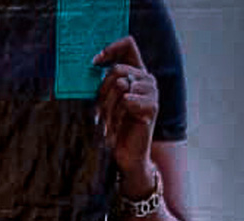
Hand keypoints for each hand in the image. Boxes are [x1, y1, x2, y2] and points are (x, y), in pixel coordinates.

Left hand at [94, 36, 159, 193]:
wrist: (127, 153)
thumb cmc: (114, 126)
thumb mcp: (105, 100)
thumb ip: (104, 82)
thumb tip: (91, 62)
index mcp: (136, 72)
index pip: (129, 44)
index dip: (111, 48)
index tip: (94, 61)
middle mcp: (146, 78)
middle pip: (117, 70)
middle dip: (102, 91)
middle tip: (100, 111)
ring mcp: (152, 92)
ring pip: (119, 85)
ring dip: (108, 106)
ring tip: (109, 121)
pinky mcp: (152, 106)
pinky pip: (126, 100)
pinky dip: (117, 114)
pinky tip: (118, 125)